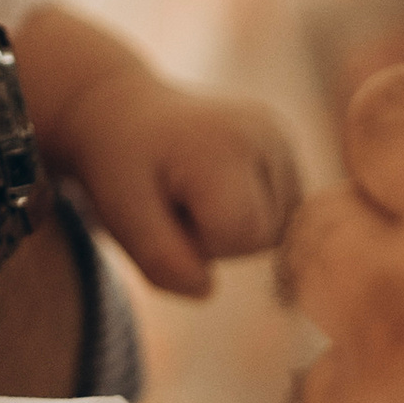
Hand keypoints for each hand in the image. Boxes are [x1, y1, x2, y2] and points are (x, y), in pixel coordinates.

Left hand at [57, 61, 297, 298]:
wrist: (121, 111)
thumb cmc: (118, 165)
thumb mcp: (121, 213)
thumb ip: (160, 257)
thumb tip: (207, 291)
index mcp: (227, 147)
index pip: (243, 237)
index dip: (202, 243)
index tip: (166, 212)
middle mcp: (267, 133)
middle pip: (265, 235)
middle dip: (219, 236)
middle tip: (174, 200)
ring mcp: (281, 135)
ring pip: (278, 226)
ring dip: (235, 226)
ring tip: (194, 190)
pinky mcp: (285, 141)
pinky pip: (282, 209)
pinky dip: (249, 211)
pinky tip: (217, 187)